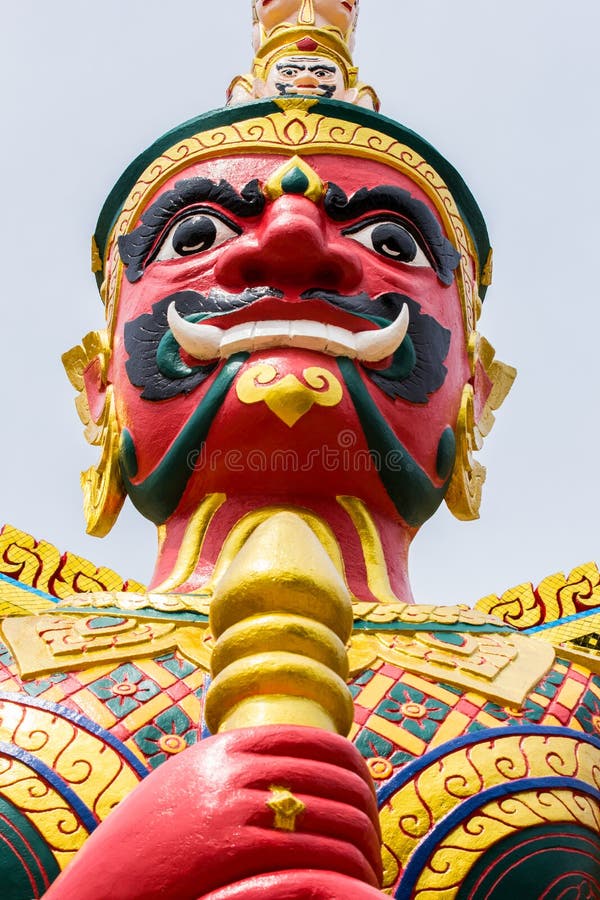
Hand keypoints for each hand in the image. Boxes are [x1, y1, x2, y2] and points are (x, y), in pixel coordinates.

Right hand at [43, 725, 382, 899]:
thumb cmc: (142, 849)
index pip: (322, 743)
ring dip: (364, 849)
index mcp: (227, 749)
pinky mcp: (238, 857)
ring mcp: (238, 814)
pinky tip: (354, 888)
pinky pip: (320, 861)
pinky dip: (349, 875)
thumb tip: (282, 763)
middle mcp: (236, 773)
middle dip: (367, 813)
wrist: (98, 892)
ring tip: (368, 871)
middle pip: (338, 783)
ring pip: (339, 823)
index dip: (356, 770)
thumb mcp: (182, 788)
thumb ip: (229, 769)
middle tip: (372, 842)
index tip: (365, 796)